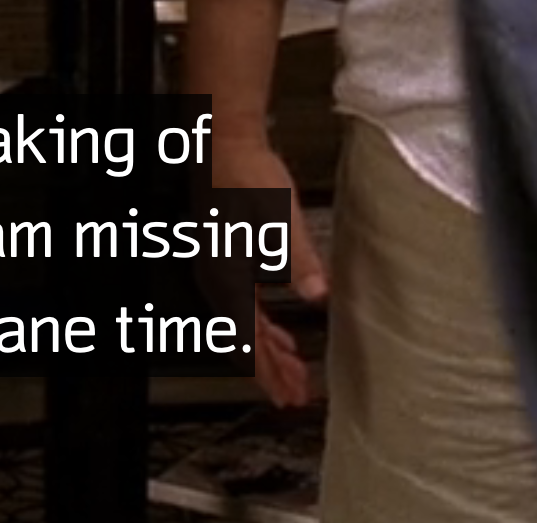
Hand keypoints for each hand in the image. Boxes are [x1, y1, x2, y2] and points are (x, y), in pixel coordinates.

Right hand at [210, 130, 321, 406]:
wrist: (223, 140)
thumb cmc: (248, 173)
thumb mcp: (281, 215)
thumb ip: (299, 258)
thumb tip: (318, 294)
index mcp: (227, 275)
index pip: (247, 338)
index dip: (268, 371)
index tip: (287, 396)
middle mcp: (218, 278)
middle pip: (244, 338)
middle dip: (270, 369)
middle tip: (294, 394)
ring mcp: (219, 268)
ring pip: (244, 323)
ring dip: (268, 349)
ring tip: (290, 370)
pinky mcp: (225, 256)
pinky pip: (243, 304)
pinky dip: (262, 323)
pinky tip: (277, 328)